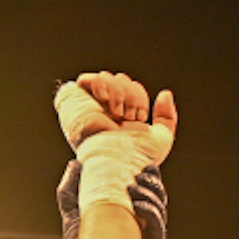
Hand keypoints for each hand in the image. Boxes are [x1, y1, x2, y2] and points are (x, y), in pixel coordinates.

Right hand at [55, 73, 176, 232]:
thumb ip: (167, 117)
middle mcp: (102, 111)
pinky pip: (85, 79)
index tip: (139, 117)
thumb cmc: (137, 158)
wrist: (119, 161)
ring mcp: (86, 107)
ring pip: (106, 77)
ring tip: (117, 113)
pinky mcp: (72, 104)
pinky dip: (99, 84)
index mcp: (119, 116)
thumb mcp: (161, 139)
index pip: (130, 87)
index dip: (138, 96)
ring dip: (118, 93)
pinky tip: (104, 100)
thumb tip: (165, 94)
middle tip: (128, 116)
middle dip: (130, 94)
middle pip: (120, 79)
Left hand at [58, 158, 167, 238]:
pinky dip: (152, 214)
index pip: (146, 191)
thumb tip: (76, 163)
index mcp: (129, 212)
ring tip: (134, 187)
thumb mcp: (72, 210)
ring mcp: (147, 238)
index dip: (150, 177)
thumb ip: (72, 187)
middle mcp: (141, 225)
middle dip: (152, 184)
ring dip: (151, 195)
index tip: (146, 166)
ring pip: (160, 211)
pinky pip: (158, 230)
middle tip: (139, 176)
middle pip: (157, 198)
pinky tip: (139, 206)